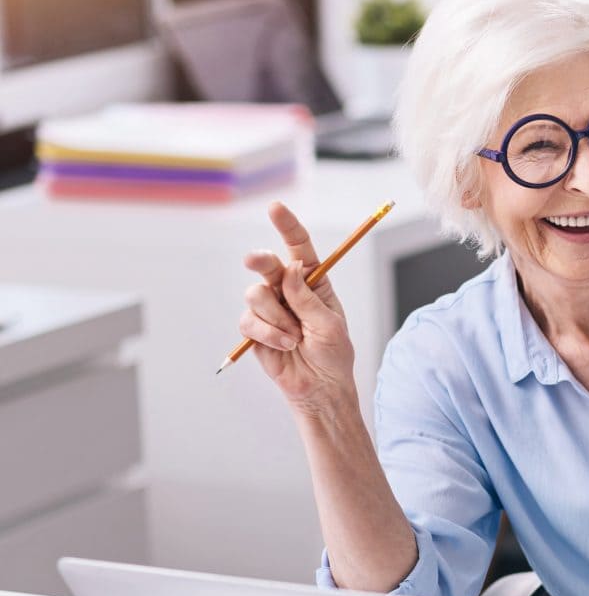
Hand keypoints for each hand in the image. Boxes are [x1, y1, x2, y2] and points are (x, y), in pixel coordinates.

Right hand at [238, 202, 355, 410]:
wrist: (319, 387)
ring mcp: (270, 308)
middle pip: (267, 264)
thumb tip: (293, 268)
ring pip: (255, 295)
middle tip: (256, 261)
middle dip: (261, 260)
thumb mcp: (328, 324)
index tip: (275, 208)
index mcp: (313, 283)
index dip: (287, 226)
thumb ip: (307, 297)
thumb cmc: (333, 355)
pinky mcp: (255, 328)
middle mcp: (288, 290)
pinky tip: (284, 346)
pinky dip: (268, 334)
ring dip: (276, 318)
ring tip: (295, 338)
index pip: (299, 248)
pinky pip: (249, 320)